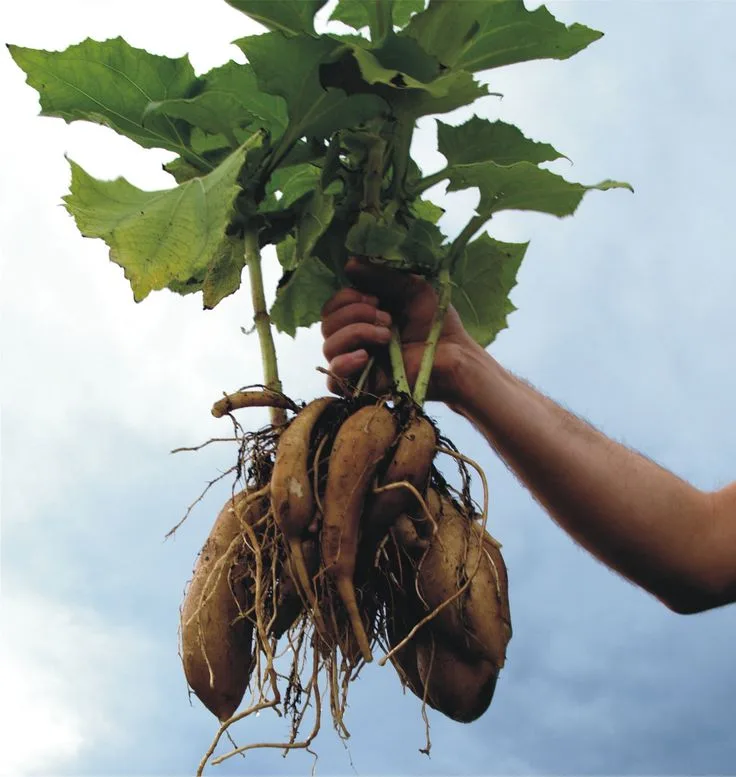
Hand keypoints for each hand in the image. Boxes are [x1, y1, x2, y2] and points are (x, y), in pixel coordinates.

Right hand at [320, 258, 477, 401]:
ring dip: (355, 333)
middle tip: (387, 318)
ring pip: (328, 347)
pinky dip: (343, 363)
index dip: (347, 298)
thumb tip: (349, 264)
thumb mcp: (411, 287)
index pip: (332, 306)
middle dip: (354, 314)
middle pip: (326, 324)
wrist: (454, 354)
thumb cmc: (436, 321)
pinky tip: (365, 356)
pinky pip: (333, 379)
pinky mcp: (362, 386)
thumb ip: (381, 275)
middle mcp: (355, 339)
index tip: (377, 298)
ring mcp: (357, 363)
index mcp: (362, 316)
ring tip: (387, 336)